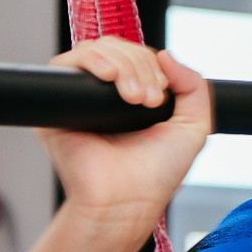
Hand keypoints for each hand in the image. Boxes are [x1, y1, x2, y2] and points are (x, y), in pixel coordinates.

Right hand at [39, 38, 211, 247]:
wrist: (126, 203)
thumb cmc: (155, 176)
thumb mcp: (192, 127)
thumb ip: (194, 87)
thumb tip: (165, 54)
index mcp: (131, 97)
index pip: (137, 56)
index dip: (151, 65)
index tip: (161, 96)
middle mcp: (103, 96)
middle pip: (118, 49)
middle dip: (140, 66)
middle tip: (148, 101)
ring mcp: (79, 99)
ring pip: (97, 51)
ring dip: (123, 65)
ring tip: (134, 99)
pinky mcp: (56, 106)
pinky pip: (65, 65)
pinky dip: (91, 61)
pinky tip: (108, 78)